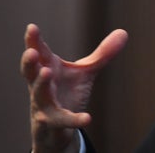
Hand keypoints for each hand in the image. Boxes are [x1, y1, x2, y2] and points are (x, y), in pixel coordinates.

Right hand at [20, 24, 127, 152]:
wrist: (57, 127)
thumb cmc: (66, 92)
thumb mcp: (85, 71)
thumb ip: (102, 54)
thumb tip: (124, 32)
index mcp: (48, 68)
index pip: (39, 53)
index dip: (34, 41)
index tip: (32, 27)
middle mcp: (41, 85)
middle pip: (31, 73)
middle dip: (30, 62)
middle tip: (31, 52)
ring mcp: (44, 105)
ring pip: (39, 95)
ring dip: (41, 84)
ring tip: (47, 72)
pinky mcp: (52, 123)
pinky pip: (62, 121)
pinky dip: (74, 119)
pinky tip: (87, 118)